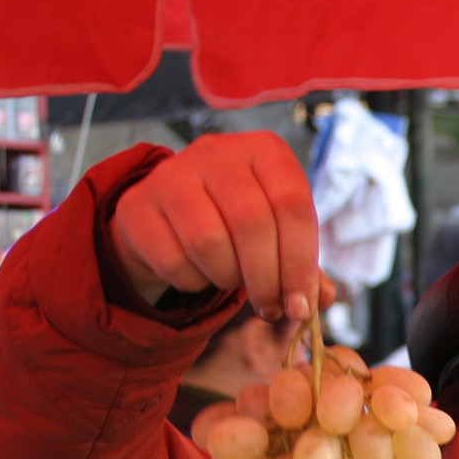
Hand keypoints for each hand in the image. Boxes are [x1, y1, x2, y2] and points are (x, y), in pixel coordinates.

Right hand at [110, 131, 333, 323]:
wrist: (172, 216)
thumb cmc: (239, 224)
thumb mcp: (279, 234)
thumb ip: (304, 265)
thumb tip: (321, 298)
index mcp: (264, 151)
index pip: (292, 205)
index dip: (300, 264)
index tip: (302, 305)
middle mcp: (217, 152)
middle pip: (252, 224)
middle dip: (267, 280)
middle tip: (271, 308)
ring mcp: (170, 174)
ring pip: (209, 242)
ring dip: (228, 278)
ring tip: (232, 279)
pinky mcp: (137, 205)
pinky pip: (172, 260)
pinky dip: (192, 281)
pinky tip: (198, 272)